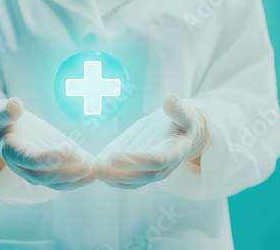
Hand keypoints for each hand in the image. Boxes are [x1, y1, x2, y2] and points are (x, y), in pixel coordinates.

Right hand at [0, 97, 94, 190]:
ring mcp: (34, 174)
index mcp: (12, 152)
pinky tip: (93, 173)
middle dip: (69, 172)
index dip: (52, 158)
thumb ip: (7, 112)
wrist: (3, 135)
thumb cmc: (4, 123)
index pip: (32, 160)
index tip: (73, 152)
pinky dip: (78, 181)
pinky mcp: (46, 175)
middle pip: (46, 177)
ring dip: (77, 180)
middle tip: (89, 164)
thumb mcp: (0, 115)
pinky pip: (61, 183)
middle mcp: (23, 168)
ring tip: (95, 172)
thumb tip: (15, 103)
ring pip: (55, 184)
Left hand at [95, 93, 210, 188]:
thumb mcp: (183, 113)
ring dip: (113, 178)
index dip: (135, 160)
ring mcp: (153, 173)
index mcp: (175, 152)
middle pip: (143, 176)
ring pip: (133, 182)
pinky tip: (97, 170)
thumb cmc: (181, 121)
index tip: (112, 157)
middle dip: (120, 174)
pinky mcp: (142, 173)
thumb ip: (177, 109)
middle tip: (99, 168)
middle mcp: (165, 168)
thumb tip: (170, 98)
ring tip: (95, 170)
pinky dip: (112, 178)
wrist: (180, 133)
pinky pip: (127, 181)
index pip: (156, 160)